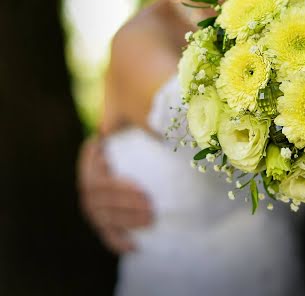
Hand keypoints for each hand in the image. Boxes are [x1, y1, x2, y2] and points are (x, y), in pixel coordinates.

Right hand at [77, 135, 152, 253]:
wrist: (135, 159)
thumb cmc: (133, 137)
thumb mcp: (129, 127)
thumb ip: (120, 124)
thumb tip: (116, 128)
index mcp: (91, 164)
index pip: (93, 175)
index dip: (104, 177)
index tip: (120, 175)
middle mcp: (88, 188)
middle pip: (101, 198)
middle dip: (124, 201)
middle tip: (149, 203)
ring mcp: (94, 207)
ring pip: (105, 217)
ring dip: (127, 219)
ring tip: (150, 219)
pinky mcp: (104, 222)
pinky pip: (108, 235)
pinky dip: (119, 242)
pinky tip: (135, 246)